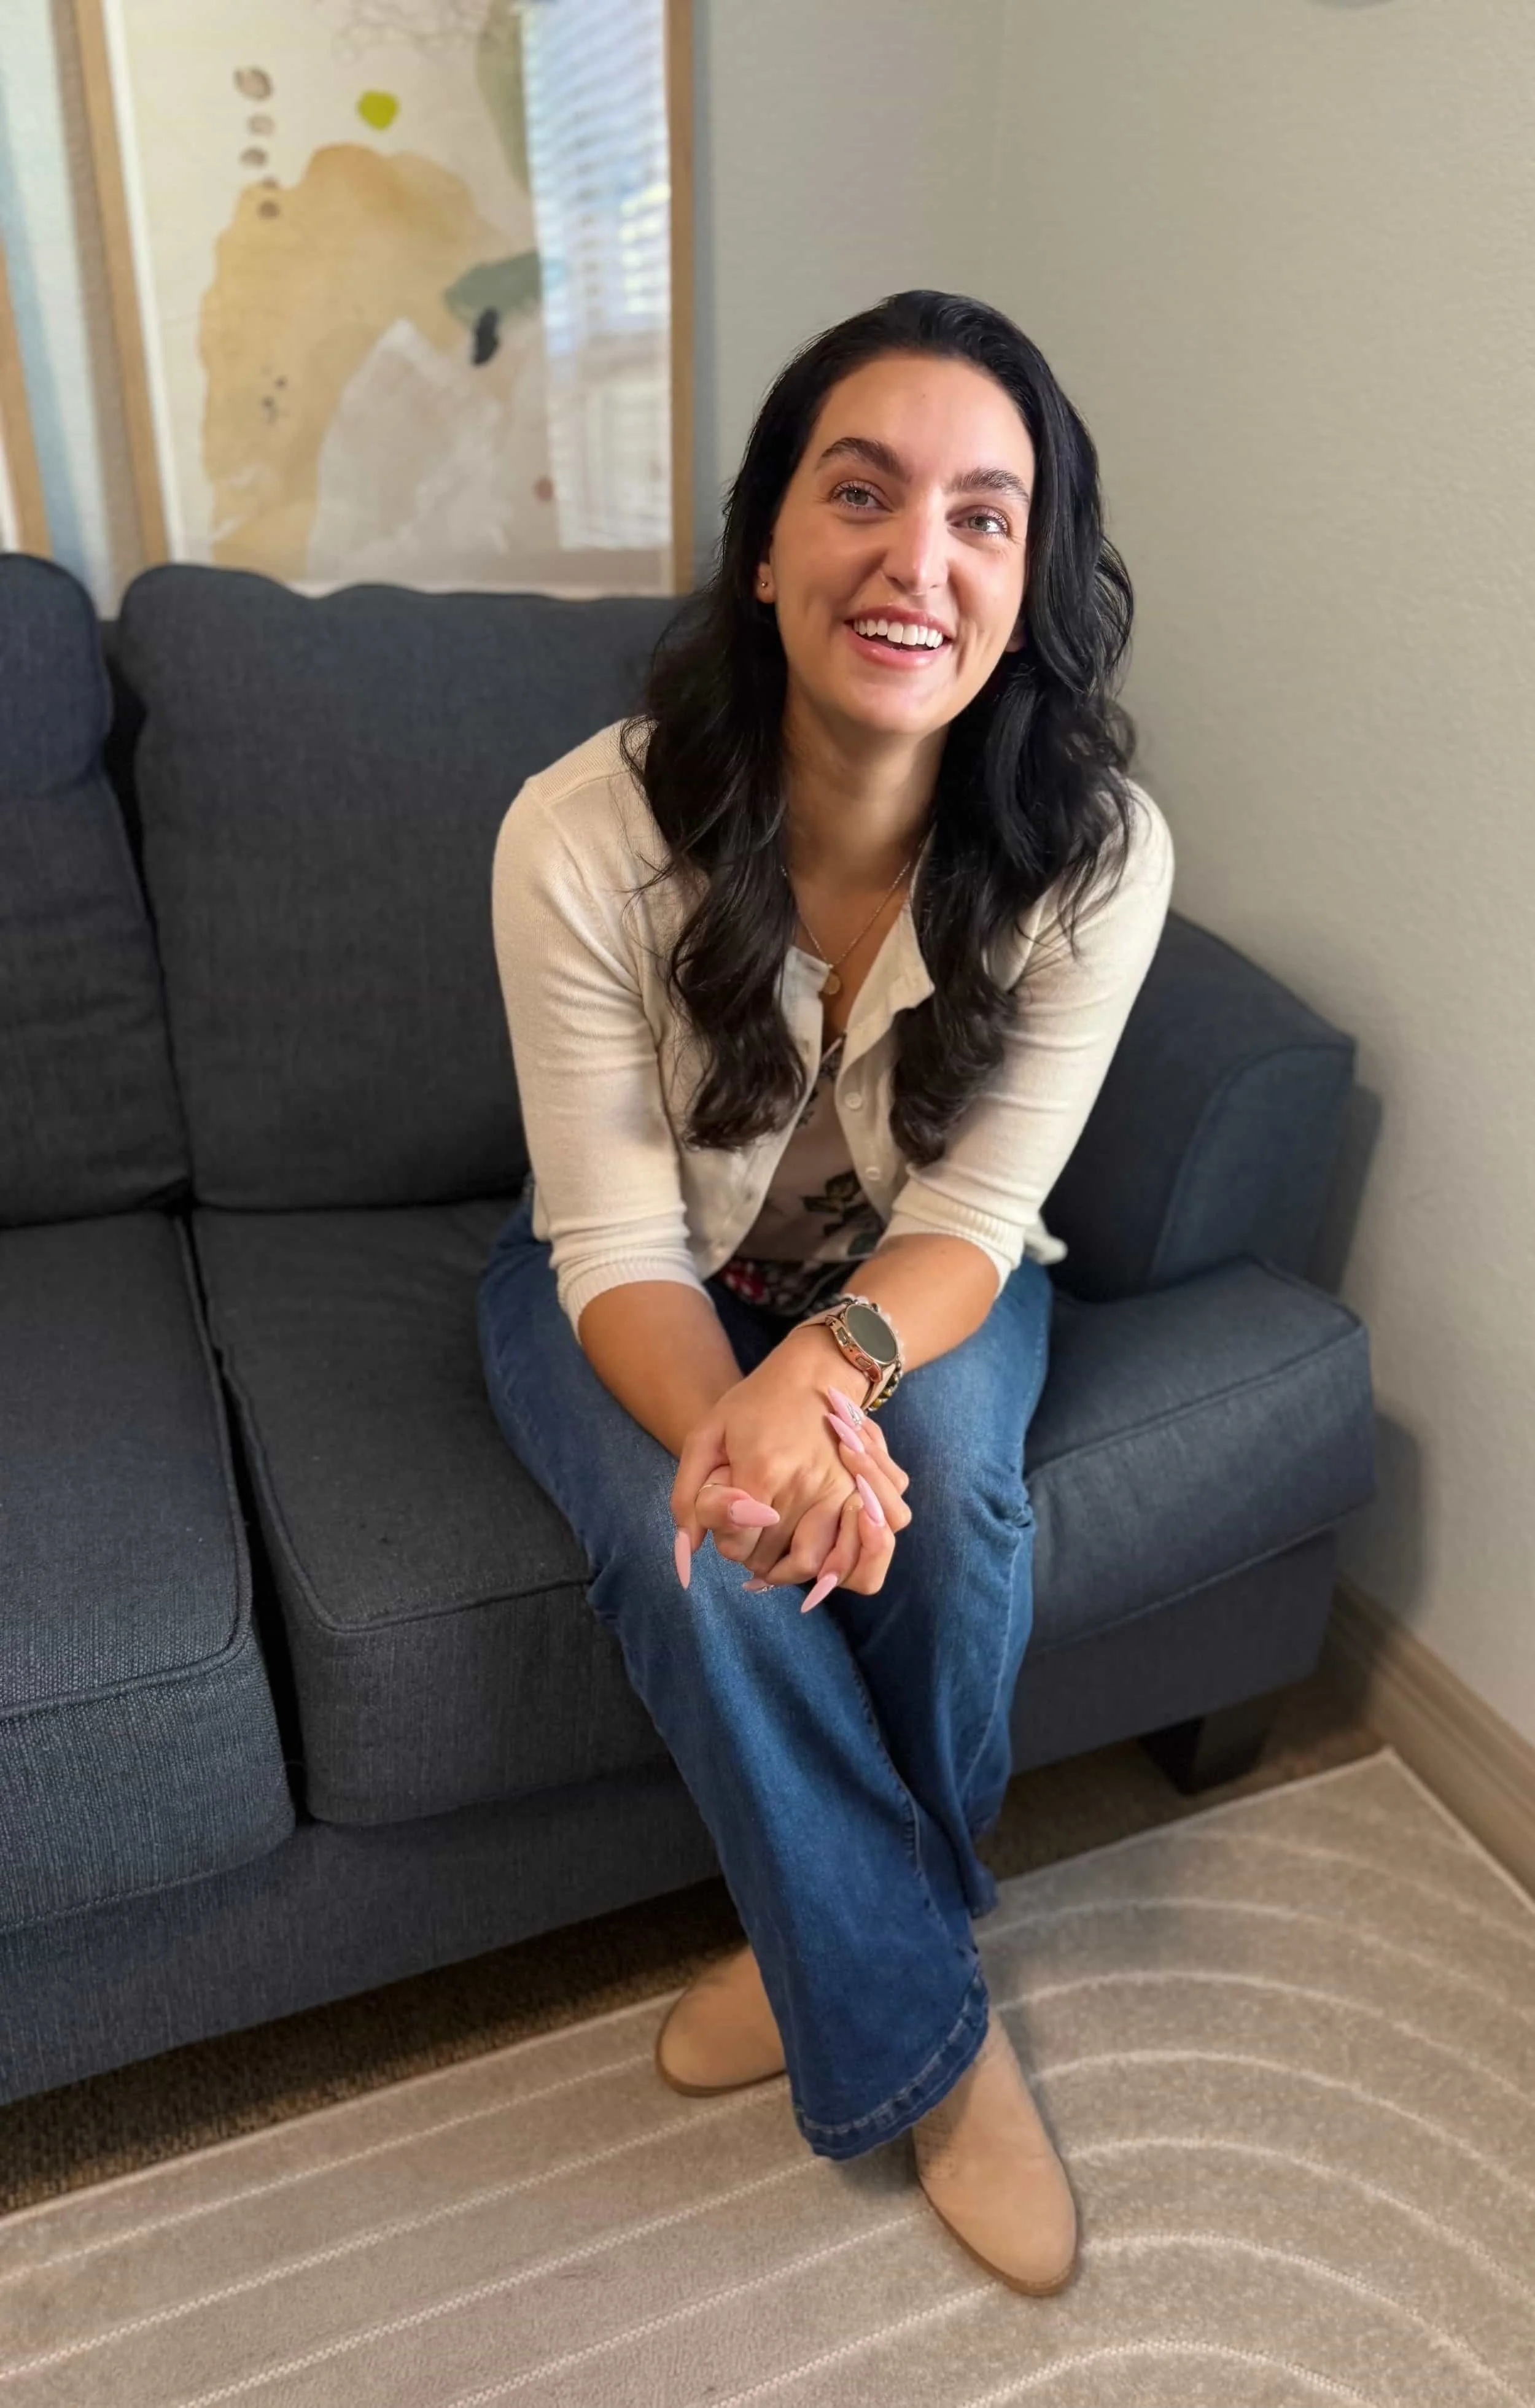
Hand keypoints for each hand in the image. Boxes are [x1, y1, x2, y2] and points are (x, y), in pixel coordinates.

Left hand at [671, 1328, 910, 1603]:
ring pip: (811, 1564)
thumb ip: (689, 1495)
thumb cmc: (753, 1405)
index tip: (727, 1521)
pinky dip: (828, 1566)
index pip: (736, 1544)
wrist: (813, 1373)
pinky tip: (807, 1555)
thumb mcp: (706, 1436)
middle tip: (745, 1532)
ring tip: (772, 1552)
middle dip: (750, 1554)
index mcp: (763, 1470)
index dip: (725, 1540)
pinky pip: (851, 1553)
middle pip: (770, 1558)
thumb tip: (688, 1551)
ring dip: (786, 1567)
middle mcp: (805, 1486)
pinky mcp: (859, 1495)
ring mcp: (838, 1492)